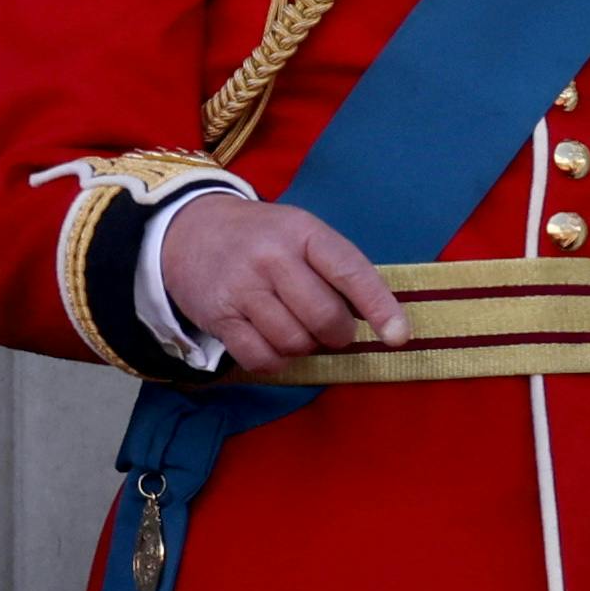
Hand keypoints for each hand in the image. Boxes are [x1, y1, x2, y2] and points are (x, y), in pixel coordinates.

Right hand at [149, 188, 404, 373]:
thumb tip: (377, 320)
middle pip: (324, 318)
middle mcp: (272, 257)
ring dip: (305, 347)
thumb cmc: (261, 238)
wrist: (190, 230)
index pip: (351, 271)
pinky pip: (262, 358)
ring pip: (294, 342)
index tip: (399, 335)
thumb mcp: (300, 232)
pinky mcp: (220, 316)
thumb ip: (335, 267)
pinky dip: (276, 360)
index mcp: (303, 232)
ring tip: (297, 328)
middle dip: (337, 334)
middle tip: (331, 329)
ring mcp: (242, 287)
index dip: (380, 307)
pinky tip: (273, 343)